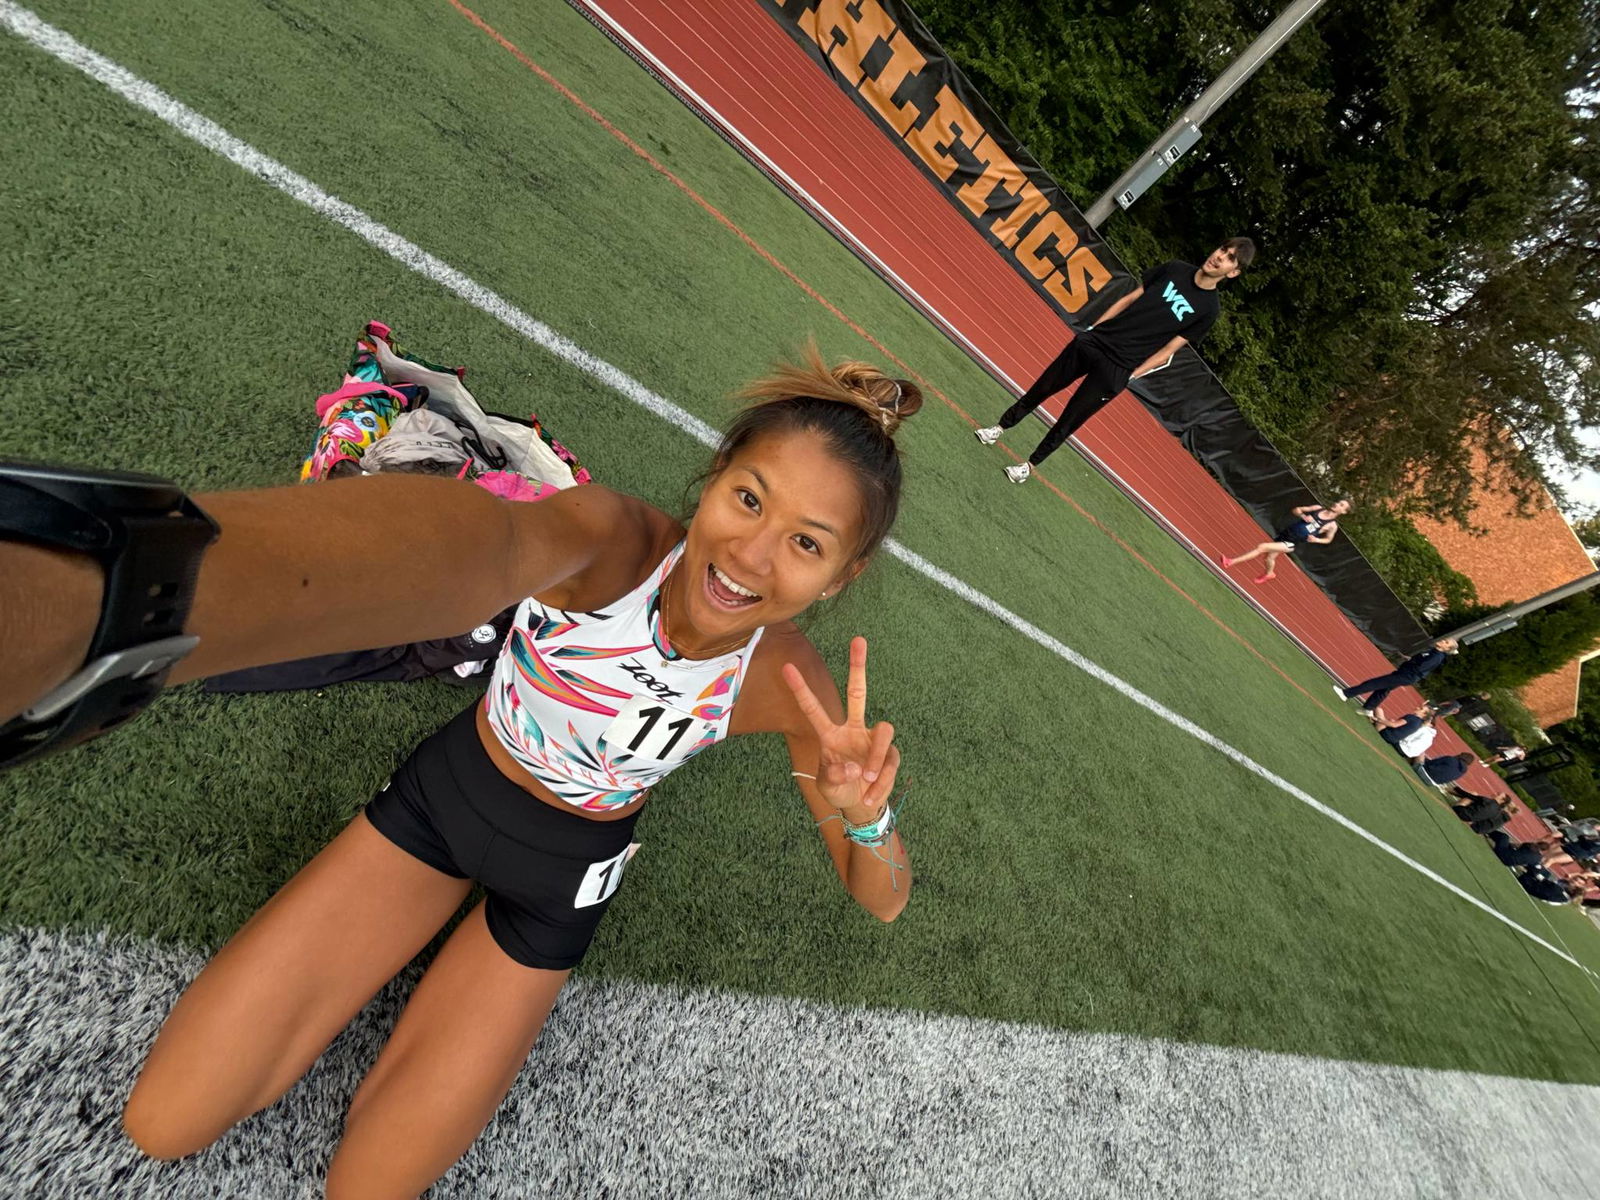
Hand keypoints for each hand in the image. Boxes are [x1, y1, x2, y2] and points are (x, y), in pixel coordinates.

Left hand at [782, 636, 900, 820]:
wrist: (861, 807)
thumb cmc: (839, 790)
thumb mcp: (828, 787)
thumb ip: (835, 776)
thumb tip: (856, 767)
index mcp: (830, 735)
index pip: (813, 709)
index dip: (800, 689)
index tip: (786, 668)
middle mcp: (853, 730)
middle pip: (858, 692)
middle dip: (858, 666)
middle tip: (858, 639)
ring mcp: (873, 739)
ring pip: (885, 730)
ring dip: (876, 758)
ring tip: (867, 779)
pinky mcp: (891, 754)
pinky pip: (890, 762)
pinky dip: (880, 784)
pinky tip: (871, 795)